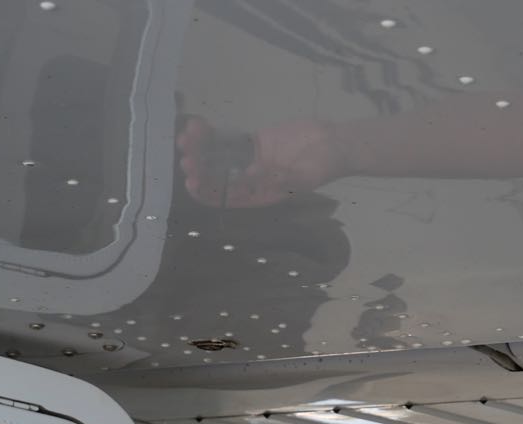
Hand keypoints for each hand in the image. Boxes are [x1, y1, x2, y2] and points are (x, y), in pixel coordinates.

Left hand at [177, 116, 345, 206]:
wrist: (336, 143)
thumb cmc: (323, 166)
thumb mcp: (303, 176)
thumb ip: (277, 176)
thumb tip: (249, 173)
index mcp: (261, 196)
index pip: (227, 198)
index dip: (208, 192)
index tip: (193, 181)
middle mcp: (252, 181)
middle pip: (218, 177)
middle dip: (200, 168)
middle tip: (187, 157)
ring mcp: (251, 160)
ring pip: (219, 156)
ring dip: (201, 149)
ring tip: (187, 137)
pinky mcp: (254, 142)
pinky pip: (229, 139)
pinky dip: (213, 133)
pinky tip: (199, 125)